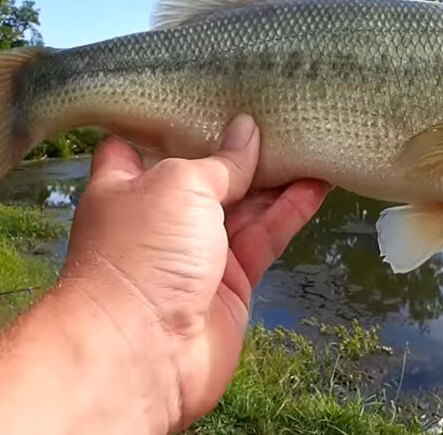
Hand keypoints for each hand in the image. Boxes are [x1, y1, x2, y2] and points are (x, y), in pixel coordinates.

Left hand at [59, 114, 329, 429]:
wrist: (143, 351)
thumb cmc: (140, 254)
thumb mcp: (178, 185)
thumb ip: (220, 160)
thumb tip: (247, 130)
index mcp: (125, 185)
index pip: (141, 143)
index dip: (171, 119)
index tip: (204, 90)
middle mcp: (160, 216)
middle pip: (205, 172)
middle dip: (238, 146)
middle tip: (277, 109)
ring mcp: (197, 251)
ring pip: (244, 204)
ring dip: (276, 176)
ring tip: (311, 137)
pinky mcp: (231, 281)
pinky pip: (265, 236)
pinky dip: (290, 210)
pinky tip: (318, 182)